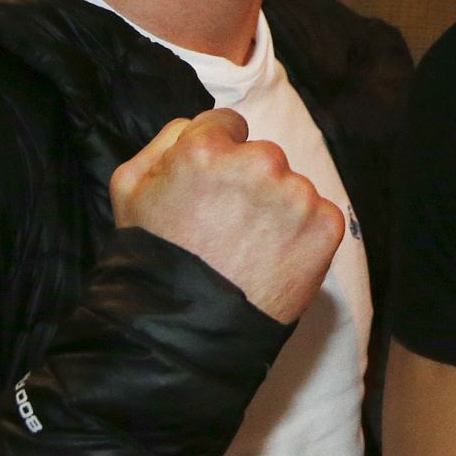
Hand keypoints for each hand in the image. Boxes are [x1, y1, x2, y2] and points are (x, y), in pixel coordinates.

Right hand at [110, 108, 344, 322]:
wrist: (187, 331)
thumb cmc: (154, 259)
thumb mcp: (129, 187)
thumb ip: (166, 141)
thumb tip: (199, 125)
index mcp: (207, 147)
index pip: (228, 124)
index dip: (218, 155)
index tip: (212, 186)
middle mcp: (259, 162)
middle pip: (263, 156)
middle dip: (249, 182)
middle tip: (227, 225)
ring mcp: (296, 195)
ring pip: (291, 187)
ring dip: (277, 209)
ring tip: (249, 249)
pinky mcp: (325, 226)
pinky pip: (318, 215)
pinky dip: (302, 234)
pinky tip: (274, 259)